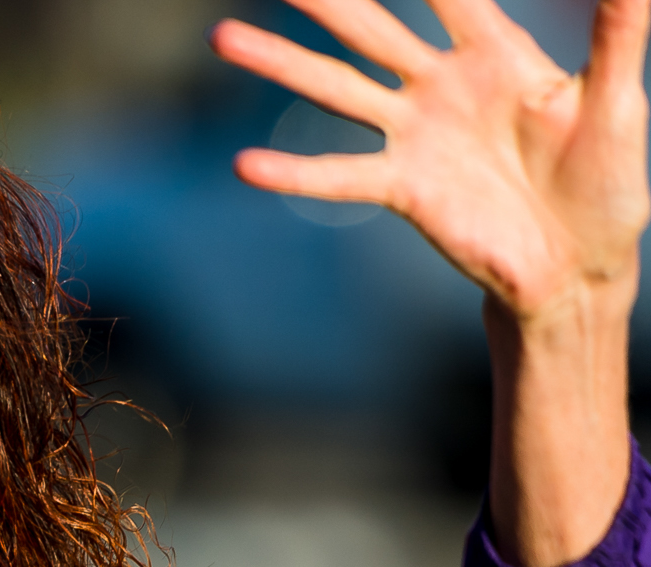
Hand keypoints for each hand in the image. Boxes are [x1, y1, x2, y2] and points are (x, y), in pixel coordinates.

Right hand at [212, 0, 649, 320]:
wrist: (576, 267)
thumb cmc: (606, 183)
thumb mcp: (619, 104)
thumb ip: (619, 34)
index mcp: (498, 55)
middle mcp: (443, 88)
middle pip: (372, 30)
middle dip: (327, 1)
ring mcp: (415, 137)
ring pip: (337, 88)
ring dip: (283, 63)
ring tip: (227, 38)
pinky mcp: (402, 188)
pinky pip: (340, 177)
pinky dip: (293, 173)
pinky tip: (246, 164)